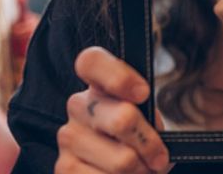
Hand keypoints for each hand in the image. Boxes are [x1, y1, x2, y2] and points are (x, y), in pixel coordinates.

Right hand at [55, 47, 173, 173]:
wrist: (127, 172)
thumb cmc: (139, 140)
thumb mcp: (147, 119)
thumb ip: (144, 114)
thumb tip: (140, 125)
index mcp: (99, 84)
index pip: (90, 61)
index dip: (118, 76)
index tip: (143, 94)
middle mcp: (78, 105)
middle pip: (123, 118)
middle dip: (150, 144)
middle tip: (159, 158)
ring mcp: (68, 137)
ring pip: (122, 159)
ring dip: (140, 171)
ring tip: (141, 171)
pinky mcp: (63, 168)